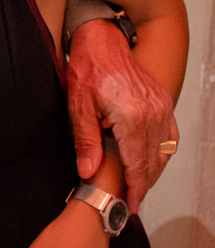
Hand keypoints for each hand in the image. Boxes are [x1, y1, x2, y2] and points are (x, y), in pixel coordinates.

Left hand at [66, 19, 176, 212]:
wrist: (103, 41)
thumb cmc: (88, 68)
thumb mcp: (78, 105)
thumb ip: (85, 141)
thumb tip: (87, 171)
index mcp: (131, 117)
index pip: (137, 164)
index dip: (134, 188)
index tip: (130, 206)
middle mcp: (152, 113)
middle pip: (153, 161)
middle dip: (143, 184)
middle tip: (132, 202)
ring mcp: (161, 107)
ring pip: (163, 151)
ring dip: (153, 171)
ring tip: (138, 187)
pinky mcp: (163, 102)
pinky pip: (169, 135)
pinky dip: (162, 153)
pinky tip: (151, 162)